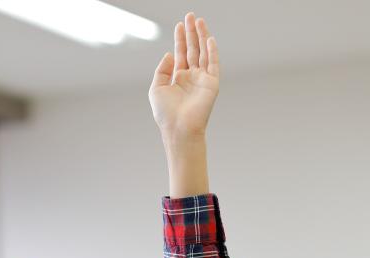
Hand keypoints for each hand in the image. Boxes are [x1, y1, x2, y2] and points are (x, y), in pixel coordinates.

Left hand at [149, 13, 218, 143]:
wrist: (178, 128)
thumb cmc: (165, 114)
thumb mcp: (156, 88)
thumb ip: (162, 69)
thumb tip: (170, 54)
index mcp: (178, 79)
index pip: (181, 54)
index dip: (180, 39)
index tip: (179, 25)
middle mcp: (191, 77)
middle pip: (192, 50)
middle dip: (191, 33)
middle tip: (190, 16)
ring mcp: (202, 80)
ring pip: (202, 53)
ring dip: (201, 36)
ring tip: (198, 21)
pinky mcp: (212, 84)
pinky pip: (213, 64)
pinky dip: (211, 51)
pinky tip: (209, 39)